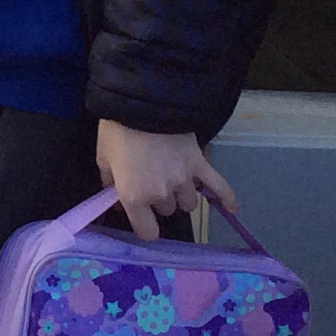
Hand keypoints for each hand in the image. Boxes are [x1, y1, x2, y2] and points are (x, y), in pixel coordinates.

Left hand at [95, 118, 237, 241]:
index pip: (147, 232)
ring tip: (175, 179)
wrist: (142, 103)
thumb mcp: (103, 158)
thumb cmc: (117, 131)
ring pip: (189, 202)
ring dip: (182, 195)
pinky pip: (219, 186)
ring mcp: (184, 180)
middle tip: (151, 180)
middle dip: (159, 200)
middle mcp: (162, 194)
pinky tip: (233, 208)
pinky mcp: (200, 164)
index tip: (142, 216)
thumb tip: (116, 202)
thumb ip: (109, 184)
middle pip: (168, 211)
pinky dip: (227, 197)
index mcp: (135, 197)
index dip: (144, 226)